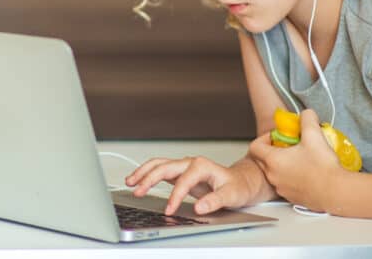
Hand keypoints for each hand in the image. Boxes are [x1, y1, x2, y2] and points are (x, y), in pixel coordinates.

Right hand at [124, 155, 255, 215]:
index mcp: (201, 165)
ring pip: (158, 165)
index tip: (169, 209)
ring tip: (130, 182)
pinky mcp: (180, 172)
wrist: (241, 181)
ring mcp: (183, 166)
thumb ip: (215, 201)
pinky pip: (160, 170)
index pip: (183, 181)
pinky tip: (138, 180)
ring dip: (143, 172)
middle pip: (164, 167)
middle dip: (148, 178)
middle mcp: (190, 162)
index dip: (175, 196)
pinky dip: (147, 174)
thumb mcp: (231, 195)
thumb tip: (199, 207)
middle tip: (137, 191)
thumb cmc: (237, 186)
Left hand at [249, 108, 344, 211]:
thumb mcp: (314, 135)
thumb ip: (308, 119)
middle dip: (274, 151)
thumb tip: (307, 114)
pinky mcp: (292, 198)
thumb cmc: (323, 166)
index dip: (264, 138)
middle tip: (289, 147)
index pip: (254, 147)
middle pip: (263, 160)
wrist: (338, 192)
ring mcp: (282, 189)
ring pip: (274, 173)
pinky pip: (285, 185)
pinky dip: (290, 178)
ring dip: (282, 165)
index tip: (277, 137)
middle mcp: (273, 176)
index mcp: (273, 161)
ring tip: (300, 159)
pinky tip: (307, 173)